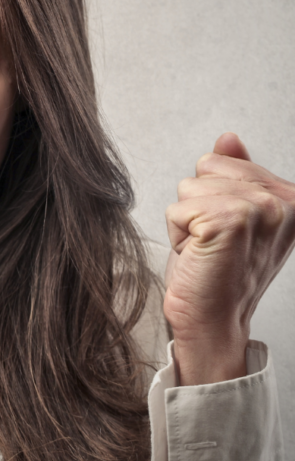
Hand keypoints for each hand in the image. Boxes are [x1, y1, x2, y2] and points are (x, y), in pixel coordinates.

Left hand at [164, 133, 294, 384]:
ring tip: (206, 250)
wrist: (212, 321)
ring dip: (187, 221)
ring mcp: (259, 209)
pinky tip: (197, 255)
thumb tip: (229, 139)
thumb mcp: (230, 216)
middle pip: (204, 168)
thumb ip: (235, 176)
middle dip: (197, 206)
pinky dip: (177, 234)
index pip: (222, 161)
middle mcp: (283, 201)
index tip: (227, 232)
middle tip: (213, 243)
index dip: (210, 197)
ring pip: (188, 187)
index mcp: (290, 197)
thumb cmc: (218, 274)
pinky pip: (178, 209)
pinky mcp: (229, 222)